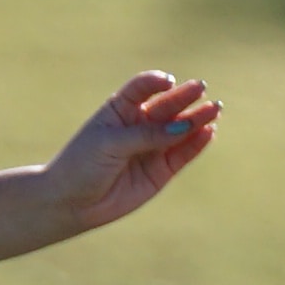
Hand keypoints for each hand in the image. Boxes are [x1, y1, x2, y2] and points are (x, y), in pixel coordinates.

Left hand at [36, 72, 220, 236]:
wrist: (71, 203)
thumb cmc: (82, 165)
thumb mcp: (111, 143)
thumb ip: (146, 135)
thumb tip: (183, 128)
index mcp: (120, 109)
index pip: (141, 88)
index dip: (156, 82)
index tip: (167, 81)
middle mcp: (139, 125)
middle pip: (166, 106)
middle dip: (184, 97)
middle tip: (202, 89)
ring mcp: (152, 147)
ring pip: (179, 130)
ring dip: (196, 119)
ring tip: (214, 109)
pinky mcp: (161, 171)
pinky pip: (182, 154)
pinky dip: (195, 144)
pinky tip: (208, 133)